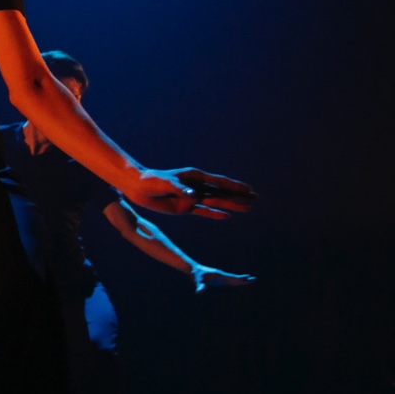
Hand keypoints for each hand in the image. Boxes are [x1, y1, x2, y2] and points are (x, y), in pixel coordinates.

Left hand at [129, 167, 256, 217]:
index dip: (234, 186)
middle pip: (222, 192)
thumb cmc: (151, 180)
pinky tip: (227, 216)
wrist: (138, 187)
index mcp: (194, 177)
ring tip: (248, 209)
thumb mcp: (165, 183)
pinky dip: (214, 214)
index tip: (249, 189)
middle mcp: (196, 187)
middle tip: (256, 199)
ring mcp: (192, 197)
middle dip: (239, 196)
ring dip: (231, 205)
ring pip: (216, 202)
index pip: (218, 182)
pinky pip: (203, 212)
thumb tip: (194, 196)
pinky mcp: (185, 207)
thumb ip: (180, 189)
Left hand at [192, 265, 255, 292]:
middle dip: (244, 279)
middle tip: (254, 279)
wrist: (193, 269)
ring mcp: (221, 277)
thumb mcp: (197, 280)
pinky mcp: (219, 279)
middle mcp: (221, 275)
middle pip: (235, 278)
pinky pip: (229, 281)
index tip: (247, 278)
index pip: (231, 277)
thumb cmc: (195, 275)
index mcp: (218, 274)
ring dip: (241, 280)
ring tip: (250, 280)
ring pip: (233, 279)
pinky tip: (239, 283)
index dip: (239, 279)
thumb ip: (199, 286)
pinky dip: (236, 281)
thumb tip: (199, 293)